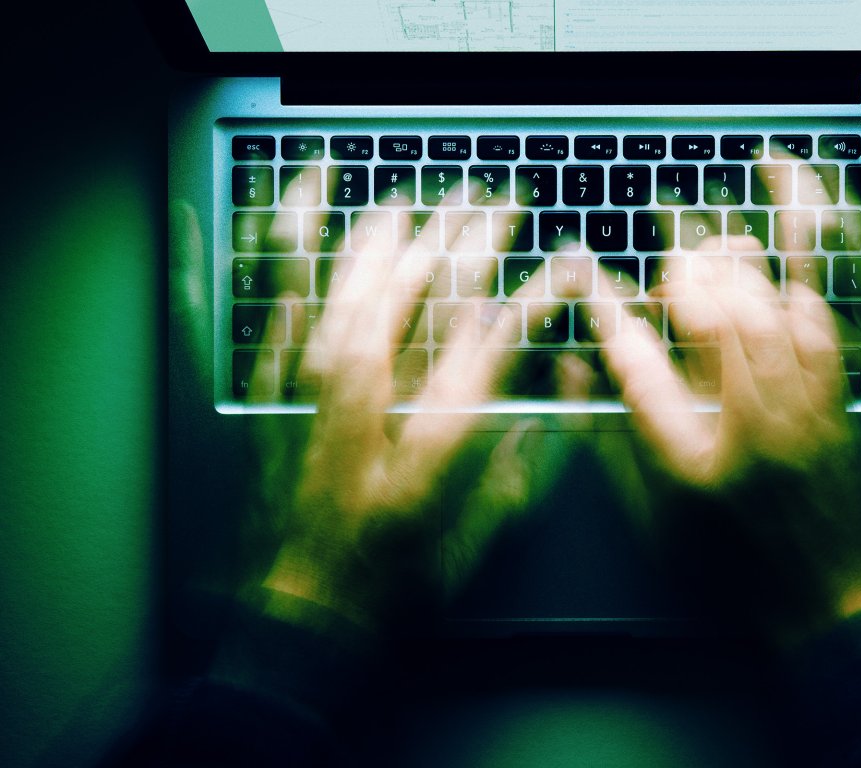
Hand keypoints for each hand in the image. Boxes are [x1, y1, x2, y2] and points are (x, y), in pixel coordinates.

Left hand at [229, 209, 545, 633]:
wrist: (306, 606)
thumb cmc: (399, 571)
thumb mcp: (483, 522)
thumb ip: (524, 447)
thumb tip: (552, 383)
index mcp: (433, 415)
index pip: (497, 324)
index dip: (540, 285)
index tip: (569, 260)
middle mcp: (368, 378)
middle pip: (423, 276)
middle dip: (468, 227)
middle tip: (495, 198)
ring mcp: (309, 372)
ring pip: (346, 267)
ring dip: (383, 222)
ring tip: (408, 194)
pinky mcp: (271, 381)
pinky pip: (271, 292)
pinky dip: (278, 240)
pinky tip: (285, 198)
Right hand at [593, 254, 860, 644]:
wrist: (823, 595)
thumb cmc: (728, 561)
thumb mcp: (655, 512)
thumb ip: (614, 444)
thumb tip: (579, 371)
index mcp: (693, 464)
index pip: (642, 375)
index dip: (615, 322)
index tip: (596, 288)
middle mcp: (750, 429)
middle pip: (718, 326)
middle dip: (687, 282)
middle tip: (668, 271)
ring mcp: (801, 414)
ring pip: (770, 321)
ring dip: (737, 279)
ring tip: (713, 260)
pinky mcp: (836, 409)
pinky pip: (822, 336)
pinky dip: (798, 300)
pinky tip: (777, 288)